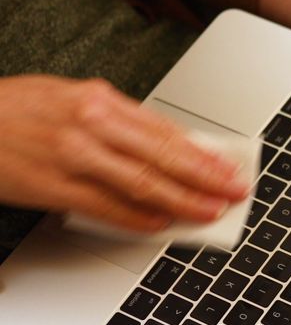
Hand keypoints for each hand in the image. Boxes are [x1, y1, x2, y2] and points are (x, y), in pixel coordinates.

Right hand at [0, 76, 249, 230]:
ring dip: (183, 201)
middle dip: (206, 177)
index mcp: (98, 99)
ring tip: (209, 211)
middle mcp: (90, 124)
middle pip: (163, 155)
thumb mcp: (71, 99)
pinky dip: (139, 218)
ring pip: (143, 183)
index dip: (204, 153)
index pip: (165, 130)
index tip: (230, 167)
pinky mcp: (54, 186)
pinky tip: (161, 225)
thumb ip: (118, 122)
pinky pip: (108, 207)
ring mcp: (73, 156)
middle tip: (234, 191)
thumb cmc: (17, 112)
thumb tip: (169, 147)